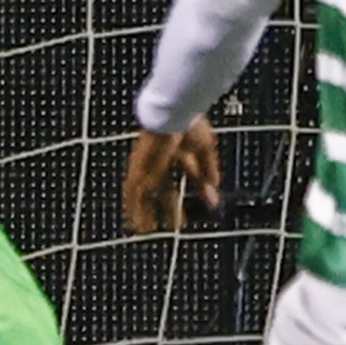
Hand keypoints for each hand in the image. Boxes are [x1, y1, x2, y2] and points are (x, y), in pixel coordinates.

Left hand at [122, 117, 223, 232]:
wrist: (172, 114)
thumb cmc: (189, 123)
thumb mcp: (205, 152)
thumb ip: (210, 174)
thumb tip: (213, 197)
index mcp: (178, 150)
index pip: (183, 174)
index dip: (190, 189)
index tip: (192, 206)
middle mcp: (160, 158)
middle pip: (162, 188)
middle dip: (168, 207)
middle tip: (173, 225)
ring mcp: (148, 164)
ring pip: (143, 193)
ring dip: (145, 211)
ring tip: (147, 230)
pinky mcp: (138, 168)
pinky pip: (132, 192)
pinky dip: (133, 208)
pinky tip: (134, 222)